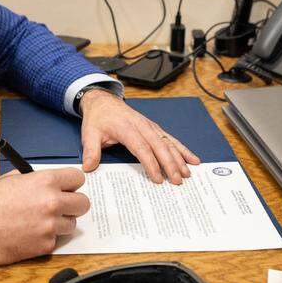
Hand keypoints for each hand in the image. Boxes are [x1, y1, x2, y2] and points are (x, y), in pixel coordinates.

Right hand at [0, 167, 89, 271]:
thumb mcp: (9, 180)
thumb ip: (32, 179)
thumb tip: (45, 181)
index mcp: (44, 181)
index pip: (78, 178)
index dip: (72, 184)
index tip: (67, 188)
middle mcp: (51, 203)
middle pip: (83, 203)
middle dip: (73, 205)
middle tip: (61, 208)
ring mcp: (49, 226)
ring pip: (72, 225)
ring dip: (60, 224)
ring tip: (39, 223)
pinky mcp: (44, 247)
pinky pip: (55, 242)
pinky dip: (45, 240)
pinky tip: (28, 235)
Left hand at [79, 90, 199, 184]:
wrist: (103, 101)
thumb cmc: (98, 118)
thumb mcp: (89, 133)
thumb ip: (91, 150)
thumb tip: (89, 167)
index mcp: (127, 128)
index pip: (141, 148)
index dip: (151, 163)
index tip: (157, 178)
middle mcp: (142, 126)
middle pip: (160, 146)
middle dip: (170, 164)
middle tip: (177, 181)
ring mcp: (150, 127)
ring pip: (168, 143)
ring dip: (180, 158)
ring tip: (188, 173)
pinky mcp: (154, 128)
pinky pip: (171, 139)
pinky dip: (182, 149)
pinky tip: (192, 159)